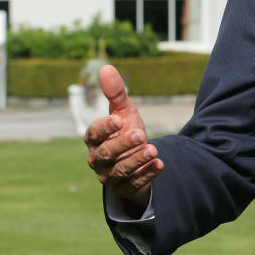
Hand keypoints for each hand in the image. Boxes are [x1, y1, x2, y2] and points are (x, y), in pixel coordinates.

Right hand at [84, 65, 162, 208]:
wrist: (136, 159)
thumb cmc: (125, 131)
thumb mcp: (123, 112)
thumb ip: (115, 93)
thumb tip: (106, 67)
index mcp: (95, 139)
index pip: (94, 133)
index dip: (105, 127)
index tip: (119, 120)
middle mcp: (98, 159)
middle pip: (107, 153)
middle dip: (123, 145)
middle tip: (141, 135)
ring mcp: (110, 175)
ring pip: (121, 170)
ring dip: (137, 160)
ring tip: (154, 149)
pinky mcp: (125, 187)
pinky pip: (134, 183)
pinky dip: (147, 174)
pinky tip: (160, 164)